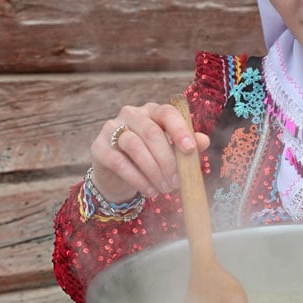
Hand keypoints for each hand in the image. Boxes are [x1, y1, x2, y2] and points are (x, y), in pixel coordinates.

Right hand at [89, 102, 210, 202]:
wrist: (117, 175)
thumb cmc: (149, 159)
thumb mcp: (170, 152)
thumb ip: (186, 146)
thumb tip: (204, 141)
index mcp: (152, 111)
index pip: (167, 113)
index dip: (179, 130)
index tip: (191, 150)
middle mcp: (130, 114)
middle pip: (151, 132)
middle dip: (167, 160)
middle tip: (177, 182)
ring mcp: (111, 128)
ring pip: (135, 146)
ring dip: (153, 171)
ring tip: (165, 189)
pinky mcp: (99, 147)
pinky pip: (119, 162)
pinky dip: (137, 179)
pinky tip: (149, 191)